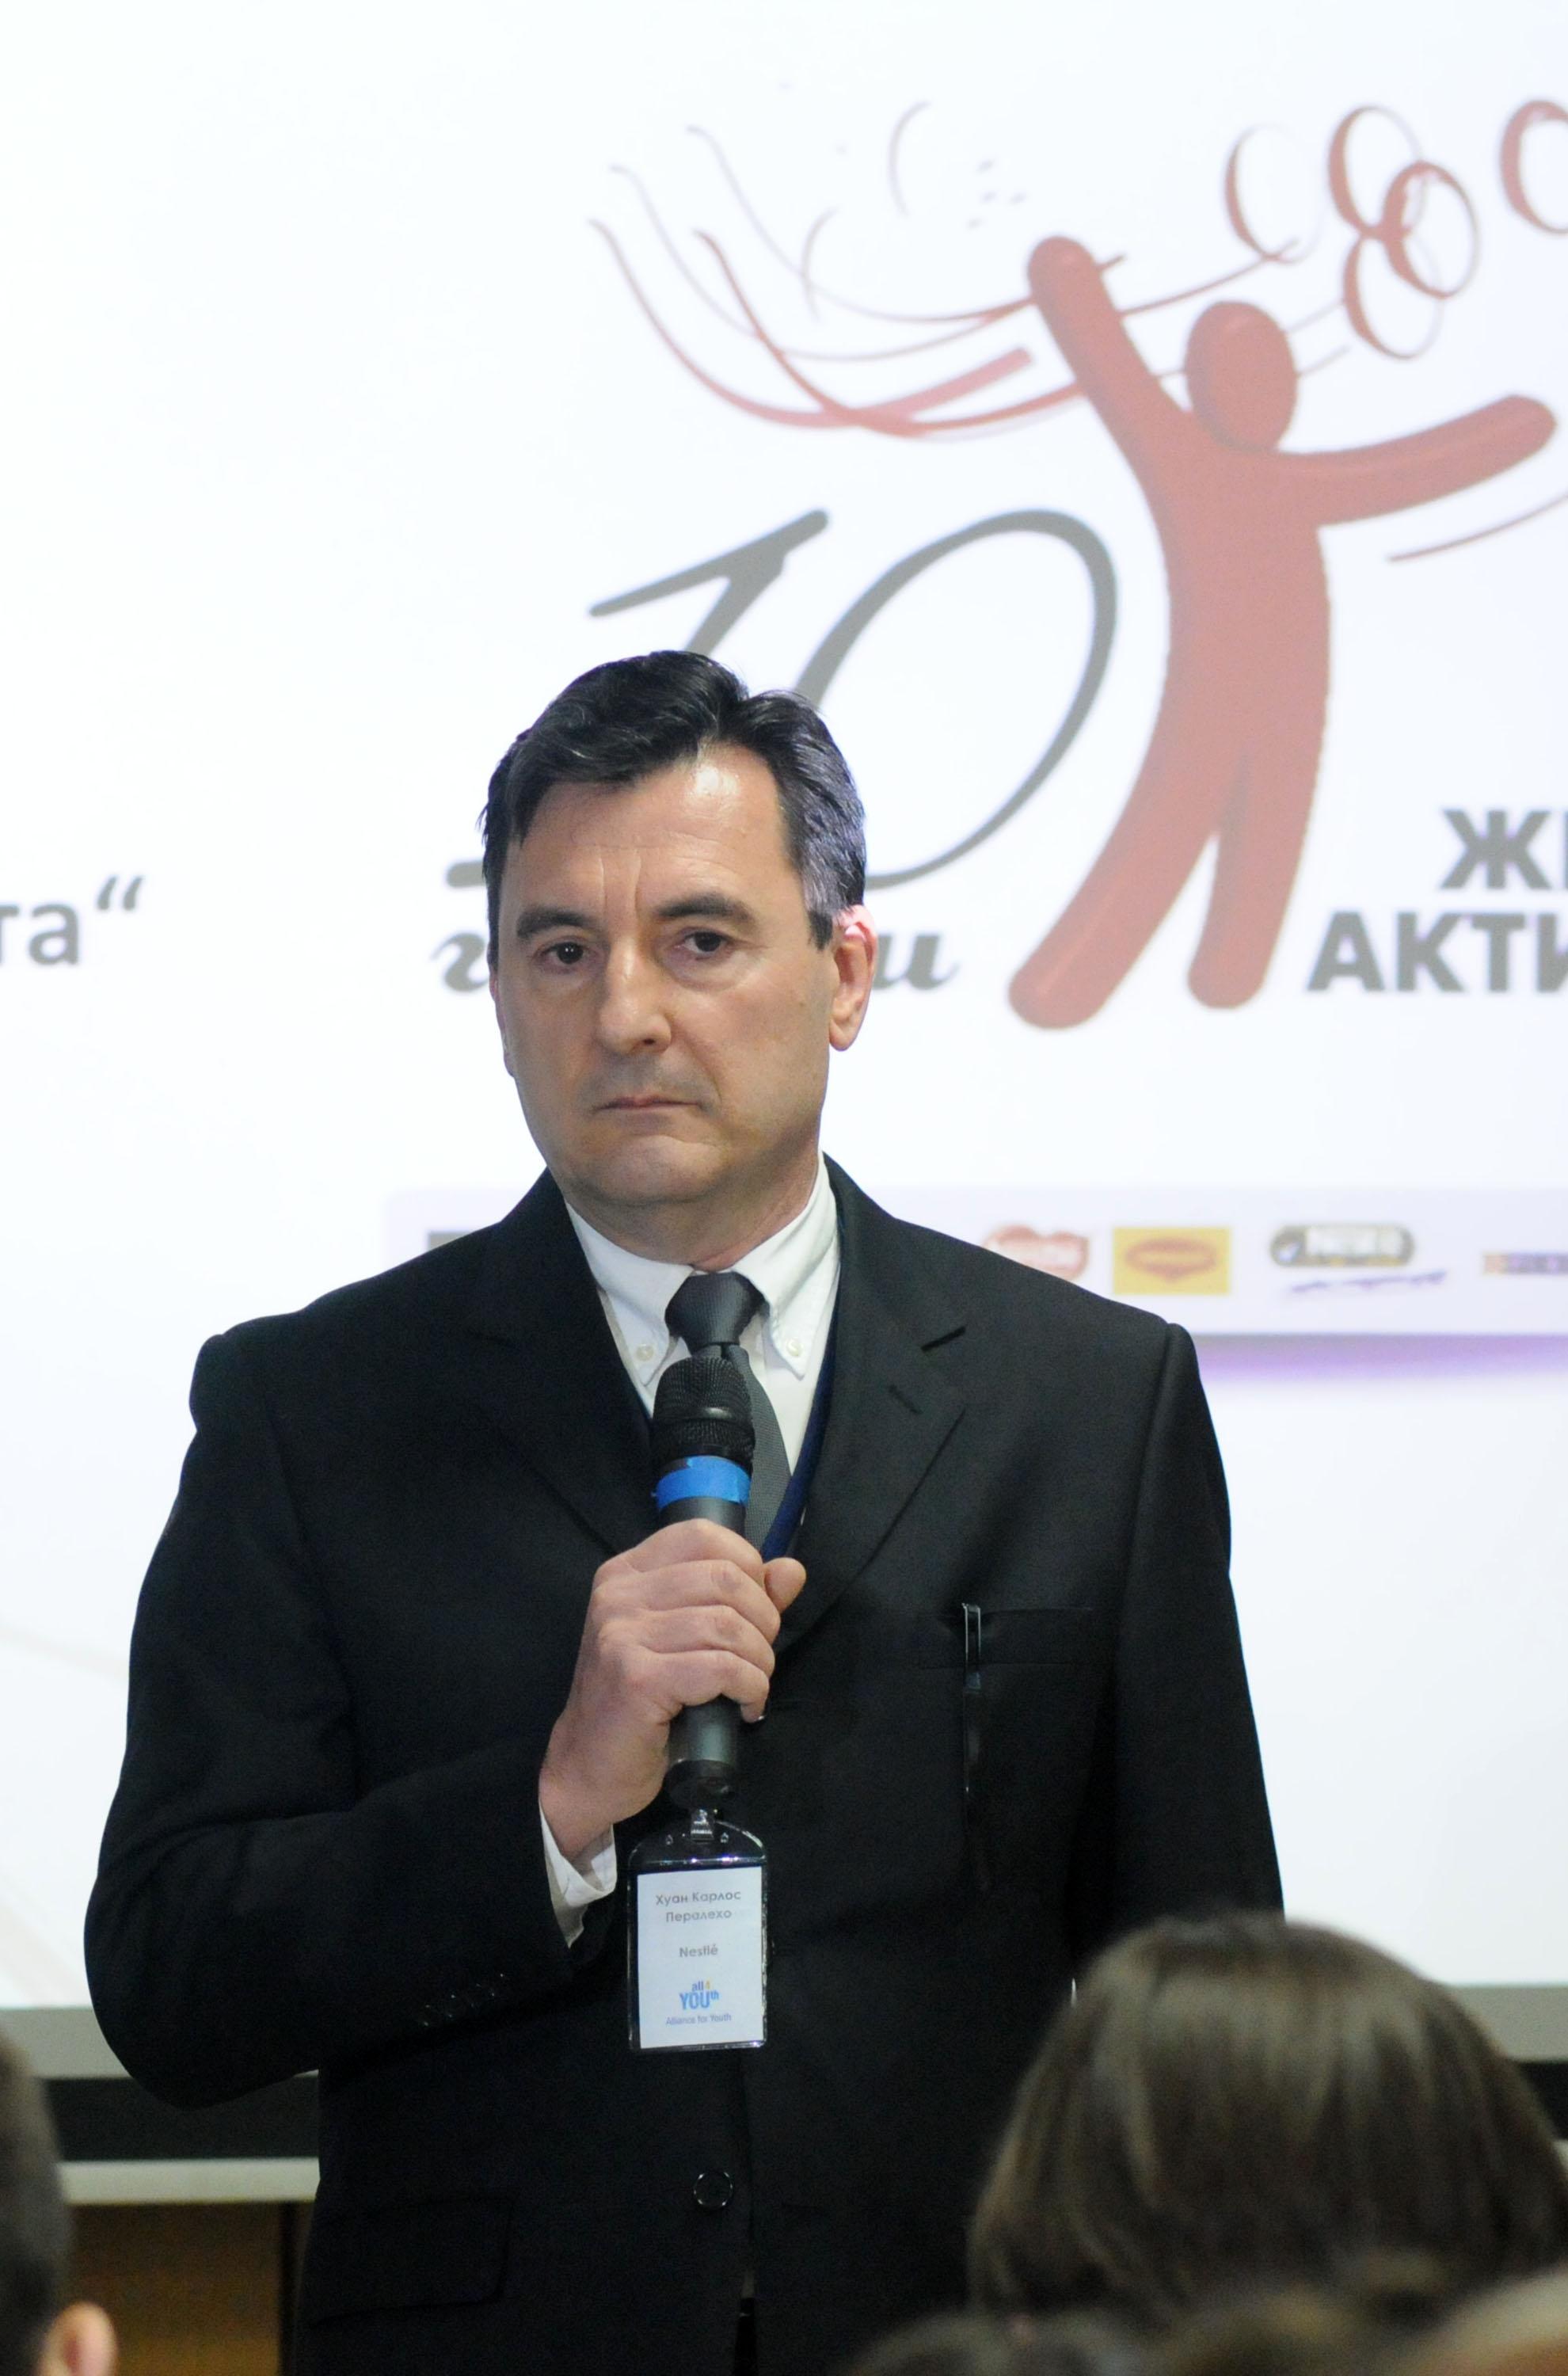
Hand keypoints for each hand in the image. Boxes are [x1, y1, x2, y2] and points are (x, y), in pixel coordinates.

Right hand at [538, 1520, 805, 1861]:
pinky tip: (745, 1707)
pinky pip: (720, 1668)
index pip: (701, 1535)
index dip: (747, 1565)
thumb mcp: (687, 1640)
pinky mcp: (635, 1678)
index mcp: (627, 1572)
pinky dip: (749, 1688)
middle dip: (763, 1620)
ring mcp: (622, 1634)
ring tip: (752, 1686)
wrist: (589, 1766)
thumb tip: (791, 1570)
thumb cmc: (641, 1702)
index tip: (754, 1610)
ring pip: (726, 1625)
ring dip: (759, 1661)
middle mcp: (618, 1594)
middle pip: (724, 1578)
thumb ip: (739, 1601)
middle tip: (759, 1658)